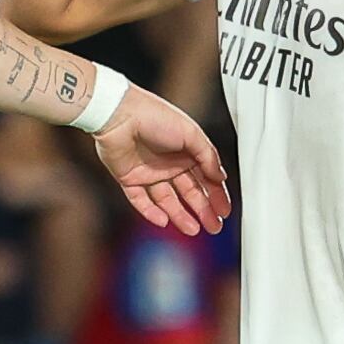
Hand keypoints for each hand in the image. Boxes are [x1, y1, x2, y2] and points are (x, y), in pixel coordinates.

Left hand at [93, 87, 233, 235]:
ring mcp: (148, 172)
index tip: (225, 211)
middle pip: (189, 192)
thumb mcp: (191, 134)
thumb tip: (220, 177)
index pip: (205, 178)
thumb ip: (208, 157)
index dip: (217, 194)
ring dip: (180, 215)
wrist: (118, 114)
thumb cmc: (155, 116)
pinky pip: (140, 200)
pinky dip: (151, 212)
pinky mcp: (128, 178)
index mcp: (186, 151)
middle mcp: (169, 163)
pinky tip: (164, 221)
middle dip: (203, 210)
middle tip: (214, 227)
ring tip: (193, 229)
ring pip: (167, 200)